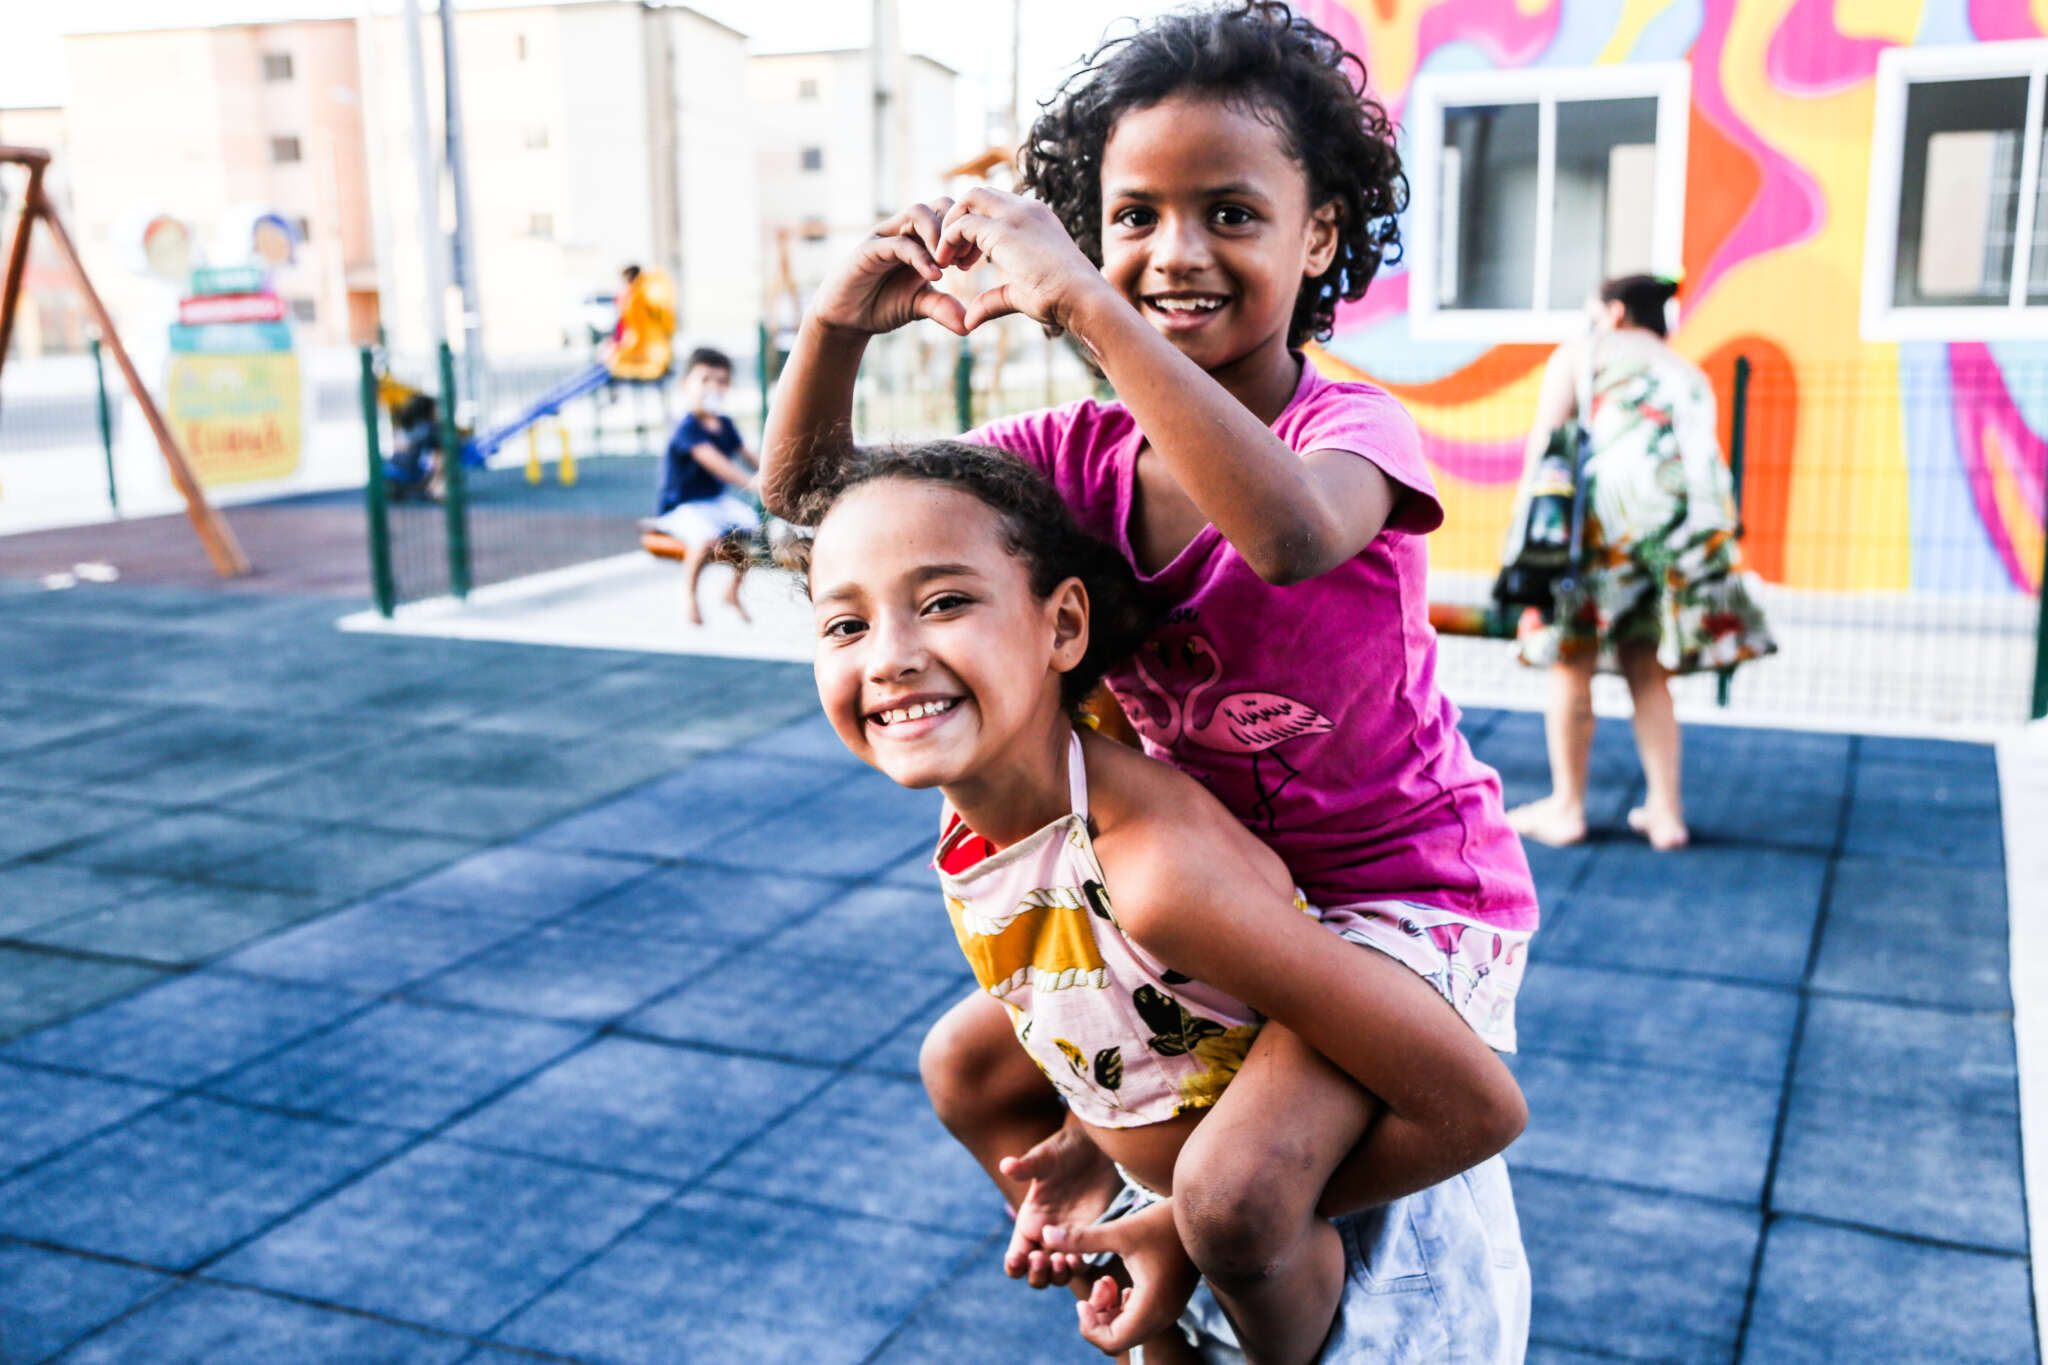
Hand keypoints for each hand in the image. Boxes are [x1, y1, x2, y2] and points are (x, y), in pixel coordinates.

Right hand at [808, 201, 969, 337]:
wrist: (847, 318)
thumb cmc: (884, 304)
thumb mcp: (920, 305)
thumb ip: (943, 308)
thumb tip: (967, 325)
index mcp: (922, 237)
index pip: (952, 215)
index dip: (968, 232)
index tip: (976, 260)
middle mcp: (905, 230)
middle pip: (939, 204)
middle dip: (957, 227)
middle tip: (966, 258)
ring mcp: (886, 235)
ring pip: (918, 213)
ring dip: (939, 235)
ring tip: (949, 264)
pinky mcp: (869, 249)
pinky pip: (898, 243)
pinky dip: (919, 257)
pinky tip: (934, 276)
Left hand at [937, 187, 1109, 333]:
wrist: (1082, 299)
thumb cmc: (1060, 300)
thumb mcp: (1021, 294)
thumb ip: (993, 300)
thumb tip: (969, 320)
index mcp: (1036, 218)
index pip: (995, 205)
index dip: (975, 229)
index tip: (969, 261)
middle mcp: (1026, 209)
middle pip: (978, 194)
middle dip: (957, 219)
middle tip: (952, 256)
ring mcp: (1016, 215)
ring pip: (968, 199)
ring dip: (950, 226)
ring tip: (945, 259)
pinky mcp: (1003, 230)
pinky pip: (962, 223)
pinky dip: (948, 240)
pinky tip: (946, 263)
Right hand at [1000, 1123, 1122, 1289]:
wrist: (1099, 1147)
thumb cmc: (1067, 1148)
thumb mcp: (1045, 1157)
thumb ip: (1027, 1165)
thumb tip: (1005, 1164)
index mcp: (1030, 1222)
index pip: (1015, 1257)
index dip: (1014, 1265)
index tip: (1021, 1259)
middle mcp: (1047, 1236)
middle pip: (1036, 1274)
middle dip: (1037, 1274)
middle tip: (1044, 1259)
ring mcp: (1071, 1239)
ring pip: (1059, 1276)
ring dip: (1058, 1276)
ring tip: (1064, 1260)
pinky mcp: (1093, 1237)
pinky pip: (1084, 1264)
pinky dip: (1080, 1268)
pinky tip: (1081, 1257)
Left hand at [1043, 1199, 1200, 1356]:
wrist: (1203, 1216)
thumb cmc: (1163, 1223)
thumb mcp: (1119, 1231)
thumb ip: (1082, 1239)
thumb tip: (1045, 1235)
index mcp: (1151, 1306)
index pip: (1113, 1342)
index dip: (1090, 1328)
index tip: (1081, 1300)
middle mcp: (1162, 1315)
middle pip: (1120, 1340)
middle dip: (1098, 1318)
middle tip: (1095, 1286)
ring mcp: (1168, 1311)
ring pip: (1129, 1330)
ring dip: (1110, 1311)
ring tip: (1105, 1280)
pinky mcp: (1170, 1302)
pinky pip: (1139, 1319)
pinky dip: (1123, 1307)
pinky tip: (1120, 1282)